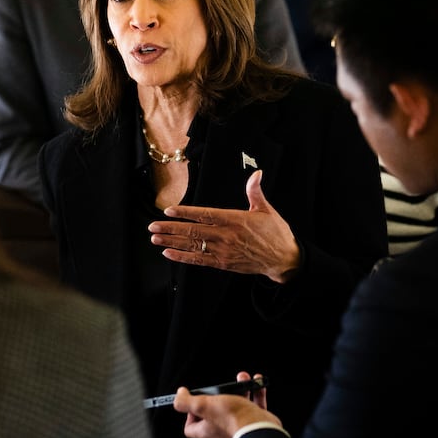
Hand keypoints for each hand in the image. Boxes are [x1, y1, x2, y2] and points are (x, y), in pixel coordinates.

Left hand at [149, 170, 301, 282]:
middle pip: (193, 231)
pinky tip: (169, 253)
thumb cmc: (276, 234)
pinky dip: (183, 257)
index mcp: (234, 220)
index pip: (205, 214)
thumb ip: (255, 191)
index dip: (185, 212)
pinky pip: (199, 260)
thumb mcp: (266, 210)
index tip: (169, 210)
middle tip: (153, 226)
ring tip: (155, 238)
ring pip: (192, 246)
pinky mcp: (223, 263)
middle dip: (171, 228)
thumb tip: (256, 173)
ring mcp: (223, 251)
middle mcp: (226, 236)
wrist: (284, 259)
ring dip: (172, 241)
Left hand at [174, 373, 279, 437]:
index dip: (189, 414)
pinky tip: (256, 381)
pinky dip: (255, 392)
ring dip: (239, 389)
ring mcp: (239, 425)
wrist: (259, 428)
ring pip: (237, 405)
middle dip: (219, 394)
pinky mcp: (254, 421)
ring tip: (242, 377)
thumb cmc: (233, 419)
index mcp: (207, 430)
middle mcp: (222, 430)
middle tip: (221, 386)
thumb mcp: (202, 405)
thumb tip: (179, 395)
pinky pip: (254, 404)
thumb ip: (186, 401)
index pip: (191, 427)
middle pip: (215, 412)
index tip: (194, 401)